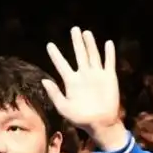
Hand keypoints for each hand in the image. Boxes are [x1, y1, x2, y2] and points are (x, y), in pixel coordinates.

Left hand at [42, 27, 122, 148]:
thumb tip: (44, 80)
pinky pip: (109, 63)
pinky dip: (109, 53)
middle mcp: (83, 76)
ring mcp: (96, 75)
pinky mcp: (109, 78)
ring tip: (86, 32)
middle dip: (76, 42)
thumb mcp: (63, 107)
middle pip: (79, 54)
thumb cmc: (80, 118)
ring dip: (90, 44)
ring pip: (93, 55)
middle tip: (73, 29)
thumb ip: (54, 94)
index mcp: (71, 82)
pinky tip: (108, 43)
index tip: (49, 45)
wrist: (100, 123)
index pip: (62, 64)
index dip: (55, 55)